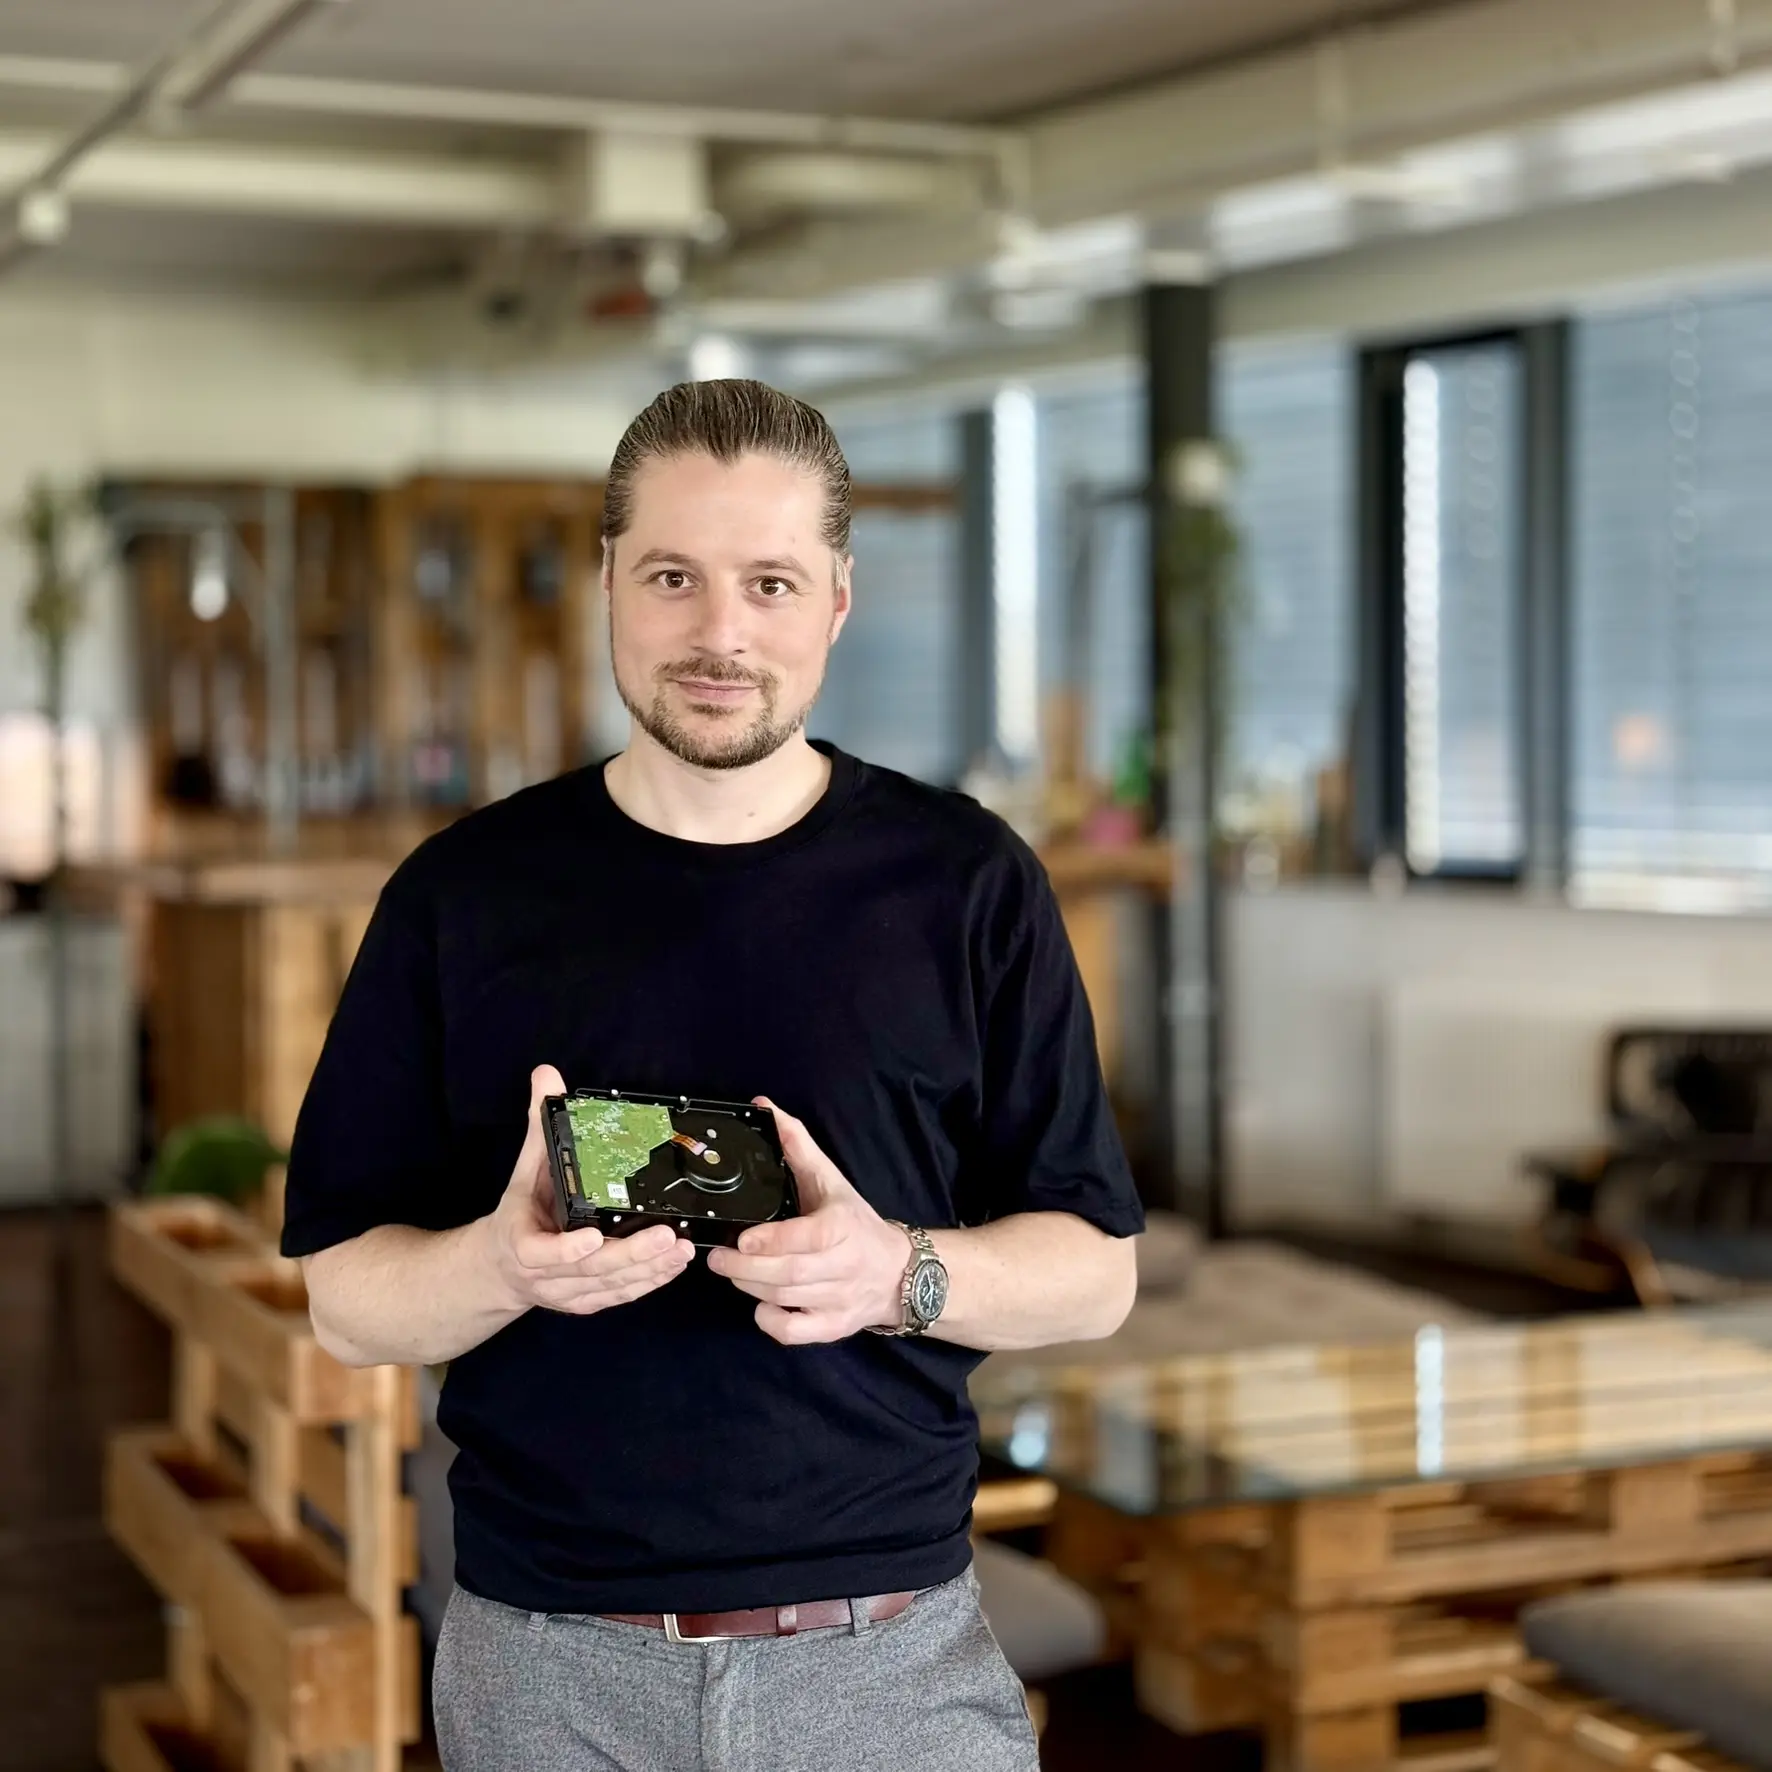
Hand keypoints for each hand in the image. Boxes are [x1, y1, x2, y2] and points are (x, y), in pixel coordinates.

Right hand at [484, 1065, 695, 1316]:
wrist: (501, 1268)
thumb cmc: (521, 1213)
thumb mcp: (523, 1168)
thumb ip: (538, 1123)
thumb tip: (546, 1075)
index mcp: (524, 1245)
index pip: (543, 1253)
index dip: (567, 1250)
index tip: (592, 1237)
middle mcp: (547, 1276)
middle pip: (591, 1271)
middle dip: (631, 1255)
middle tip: (666, 1236)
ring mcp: (570, 1294)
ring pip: (612, 1285)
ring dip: (649, 1269)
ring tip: (681, 1248)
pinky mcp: (589, 1303)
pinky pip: (621, 1295)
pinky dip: (649, 1282)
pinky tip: (674, 1264)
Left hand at [706, 1097, 910, 1345]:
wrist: (899, 1272)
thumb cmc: (855, 1222)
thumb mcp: (830, 1179)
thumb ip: (797, 1144)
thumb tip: (763, 1106)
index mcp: (844, 1227)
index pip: (809, 1238)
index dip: (774, 1241)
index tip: (743, 1238)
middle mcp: (845, 1266)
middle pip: (791, 1274)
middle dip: (747, 1268)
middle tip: (717, 1257)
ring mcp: (840, 1301)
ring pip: (788, 1301)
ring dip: (751, 1287)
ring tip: (730, 1270)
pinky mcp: (834, 1328)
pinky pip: (797, 1334)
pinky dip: (771, 1323)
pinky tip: (760, 1305)